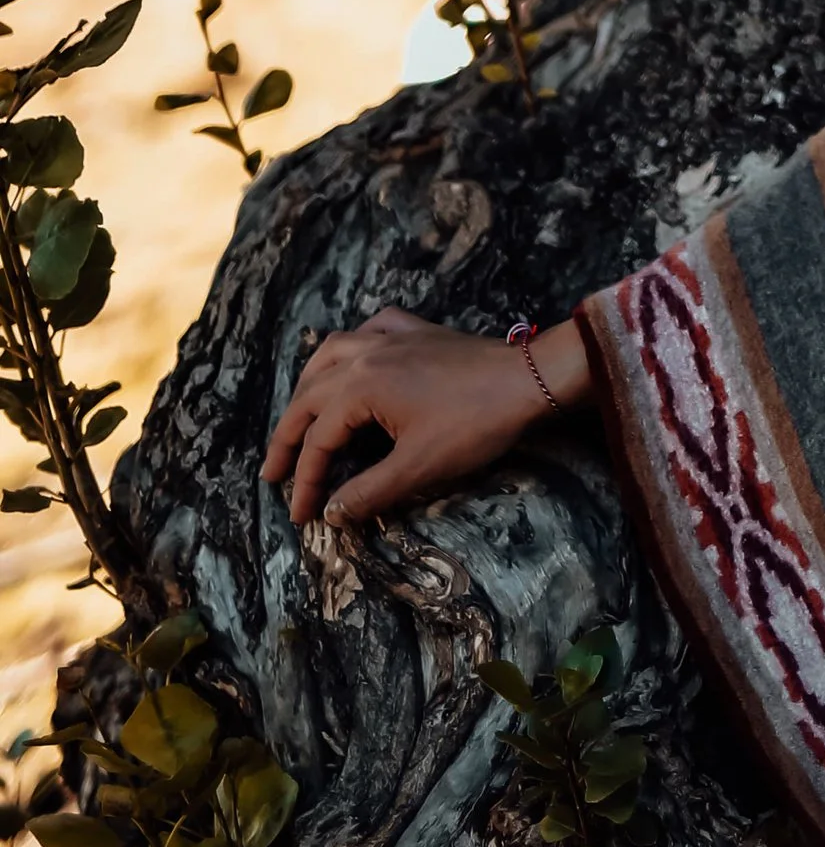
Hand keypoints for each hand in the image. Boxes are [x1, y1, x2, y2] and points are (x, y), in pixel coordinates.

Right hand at [260, 309, 590, 526]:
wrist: (527, 380)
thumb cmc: (474, 424)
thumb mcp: (417, 468)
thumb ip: (367, 492)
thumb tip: (330, 513)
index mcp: (360, 386)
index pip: (318, 442)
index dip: (306, 483)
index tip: (299, 517)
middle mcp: (365, 353)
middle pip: (310, 396)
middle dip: (288, 437)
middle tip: (274, 474)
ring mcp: (391, 335)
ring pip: (330, 355)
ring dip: (308, 389)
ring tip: (298, 418)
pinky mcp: (417, 329)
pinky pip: (369, 330)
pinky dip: (350, 345)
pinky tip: (352, 358)